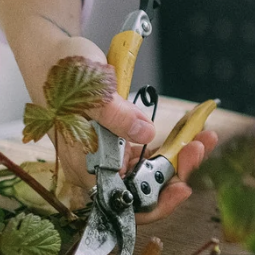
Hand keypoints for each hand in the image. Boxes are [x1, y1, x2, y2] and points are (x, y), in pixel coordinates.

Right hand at [23, 32, 216, 222]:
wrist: (49, 51)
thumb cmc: (61, 72)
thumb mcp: (91, 92)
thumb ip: (117, 117)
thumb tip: (145, 133)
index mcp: (83, 166)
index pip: (123, 203)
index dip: (154, 202)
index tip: (182, 187)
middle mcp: (96, 166)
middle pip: (142, 187)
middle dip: (177, 173)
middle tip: (200, 147)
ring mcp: (107, 153)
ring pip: (149, 169)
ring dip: (179, 156)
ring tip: (205, 137)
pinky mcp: (116, 139)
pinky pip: (148, 150)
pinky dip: (170, 142)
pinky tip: (190, 129)